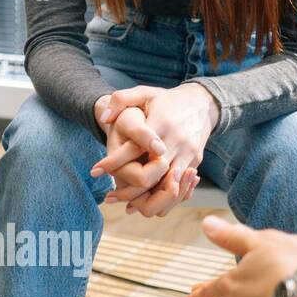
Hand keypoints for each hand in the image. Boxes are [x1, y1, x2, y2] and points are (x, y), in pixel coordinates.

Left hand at [93, 84, 216, 216]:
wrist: (202, 103)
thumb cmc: (166, 99)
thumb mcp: (143, 92)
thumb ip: (121, 100)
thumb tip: (104, 117)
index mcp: (161, 124)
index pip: (136, 148)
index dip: (115, 161)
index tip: (95, 170)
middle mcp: (176, 142)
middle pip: (153, 175)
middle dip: (130, 189)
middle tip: (108, 196)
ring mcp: (188, 154)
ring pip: (168, 189)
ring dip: (146, 199)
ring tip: (123, 203)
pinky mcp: (195, 163)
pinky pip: (180, 188)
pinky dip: (162, 198)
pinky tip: (142, 202)